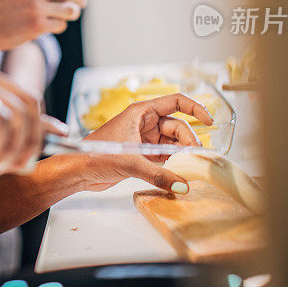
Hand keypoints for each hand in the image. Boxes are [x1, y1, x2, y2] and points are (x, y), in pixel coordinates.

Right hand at [0, 63, 68, 174]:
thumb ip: (1, 142)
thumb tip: (33, 155)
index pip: (26, 99)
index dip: (46, 122)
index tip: (63, 137)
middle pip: (29, 106)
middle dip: (32, 142)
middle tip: (20, 167)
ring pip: (18, 116)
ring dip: (13, 149)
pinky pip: (0, 121)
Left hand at [74, 94, 212, 193]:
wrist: (77, 170)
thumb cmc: (96, 155)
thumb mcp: (131, 162)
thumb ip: (158, 174)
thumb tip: (182, 185)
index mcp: (141, 112)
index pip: (175, 101)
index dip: (195, 108)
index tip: (210, 120)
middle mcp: (144, 123)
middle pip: (177, 126)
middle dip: (188, 140)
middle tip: (195, 158)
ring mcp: (143, 139)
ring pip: (171, 143)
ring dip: (181, 153)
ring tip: (190, 167)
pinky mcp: (141, 154)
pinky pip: (164, 156)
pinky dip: (172, 163)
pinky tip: (179, 173)